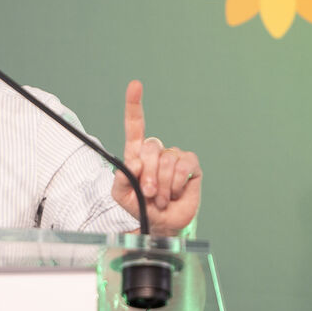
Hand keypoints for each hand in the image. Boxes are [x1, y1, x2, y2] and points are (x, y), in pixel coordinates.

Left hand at [112, 80, 200, 235]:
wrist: (161, 225)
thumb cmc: (141, 208)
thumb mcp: (121, 196)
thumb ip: (121, 179)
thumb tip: (136, 163)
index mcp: (137, 154)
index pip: (135, 126)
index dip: (135, 105)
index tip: (135, 85)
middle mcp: (157, 151)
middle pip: (150, 147)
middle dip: (148, 175)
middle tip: (148, 194)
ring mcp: (175, 157)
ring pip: (167, 160)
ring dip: (162, 185)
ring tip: (161, 198)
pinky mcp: (191, 165)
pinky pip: (183, 166)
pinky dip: (176, 183)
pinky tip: (175, 193)